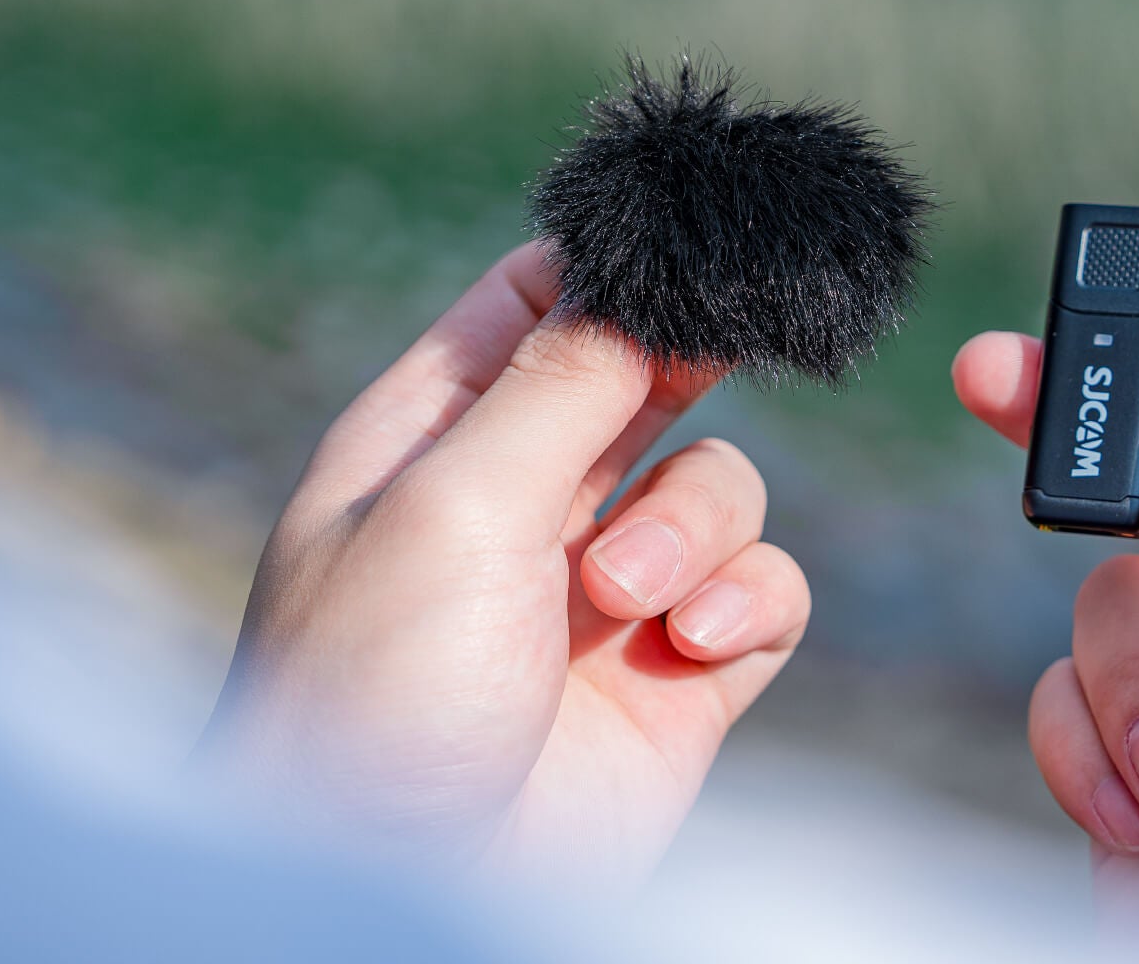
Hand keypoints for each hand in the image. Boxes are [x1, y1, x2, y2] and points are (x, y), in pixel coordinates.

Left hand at [200, 243, 808, 884]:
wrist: (404, 896)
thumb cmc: (378, 696)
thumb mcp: (451, 506)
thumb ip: (560, 382)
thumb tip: (642, 273)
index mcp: (434, 438)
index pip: (536, 302)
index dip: (614, 264)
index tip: (692, 243)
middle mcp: (522, 503)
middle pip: (643, 376)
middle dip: (689, 366)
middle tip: (733, 340)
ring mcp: (604, 593)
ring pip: (716, 486)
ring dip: (695, 525)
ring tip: (625, 599)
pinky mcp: (676, 680)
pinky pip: (759, 593)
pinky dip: (745, 602)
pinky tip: (689, 644)